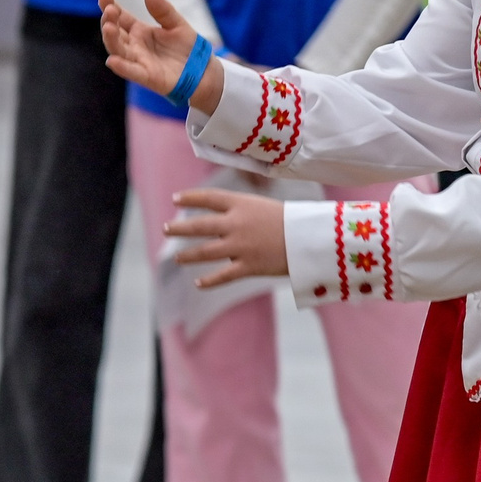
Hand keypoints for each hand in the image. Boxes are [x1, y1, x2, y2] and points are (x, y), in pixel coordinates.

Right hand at [99, 0, 225, 109]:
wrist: (202, 70)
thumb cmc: (186, 47)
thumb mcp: (176, 23)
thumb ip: (162, 10)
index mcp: (139, 32)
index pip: (120, 18)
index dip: (110, 6)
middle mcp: (134, 46)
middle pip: (115, 33)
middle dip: (108, 21)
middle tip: (109, 10)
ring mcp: (138, 61)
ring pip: (118, 51)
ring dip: (110, 40)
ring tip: (108, 27)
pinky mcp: (147, 76)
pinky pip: (132, 72)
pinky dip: (122, 67)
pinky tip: (112, 61)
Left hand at [166, 188, 288, 287]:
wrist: (314, 237)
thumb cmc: (293, 221)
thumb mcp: (264, 207)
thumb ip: (241, 214)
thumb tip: (218, 227)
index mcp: (243, 204)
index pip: (209, 198)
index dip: (191, 198)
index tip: (175, 199)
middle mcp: (237, 224)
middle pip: (200, 225)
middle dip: (179, 228)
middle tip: (166, 229)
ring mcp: (241, 246)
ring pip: (205, 252)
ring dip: (188, 255)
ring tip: (177, 257)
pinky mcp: (249, 266)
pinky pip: (223, 276)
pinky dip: (208, 281)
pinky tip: (197, 284)